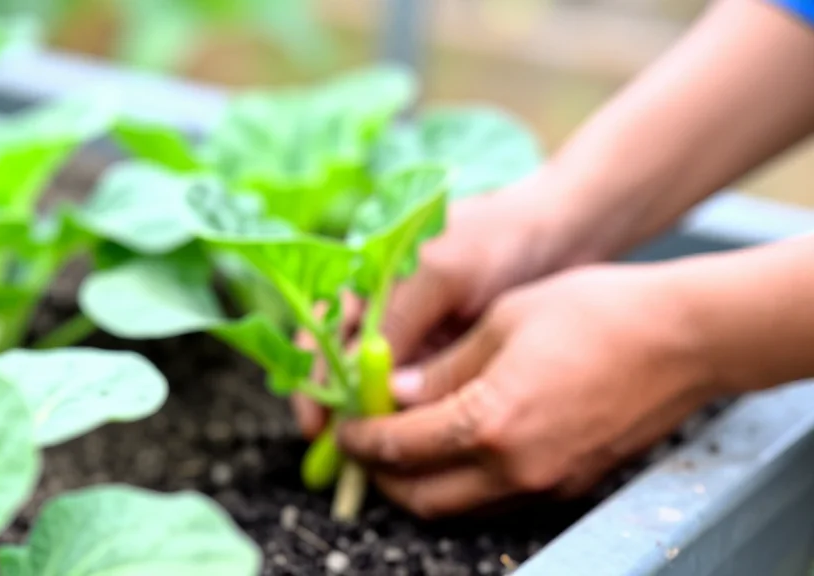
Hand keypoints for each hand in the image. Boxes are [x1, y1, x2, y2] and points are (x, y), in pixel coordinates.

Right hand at [292, 173, 584, 438]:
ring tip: (379, 459)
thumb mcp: (442, 272)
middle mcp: (386, 312)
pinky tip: (421, 443)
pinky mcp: (452, 359)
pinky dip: (417, 420)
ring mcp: (419, 338)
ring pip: (382, 390)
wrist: (564, 233)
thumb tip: (358, 378)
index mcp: (368, 280)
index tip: (317, 425)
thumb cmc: (497, 236)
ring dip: (378, 422)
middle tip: (346, 456)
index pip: (322, 334)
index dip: (314, 380)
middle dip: (342, 414)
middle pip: (345, 370)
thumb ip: (399, 319)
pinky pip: (424, 396)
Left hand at [335, 263, 719, 518]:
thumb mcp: (504, 320)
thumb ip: (444, 367)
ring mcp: (546, 483)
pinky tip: (457, 451)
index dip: (361, 438)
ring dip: (420, 486)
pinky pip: (497, 501)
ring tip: (403, 450)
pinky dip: (463, 486)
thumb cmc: (597, 312)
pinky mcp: (571, 486)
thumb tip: (396, 391)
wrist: (687, 338)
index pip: (401, 445)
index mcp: (490, 420)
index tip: (342, 428)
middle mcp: (516, 467)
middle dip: (382, 476)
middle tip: (364, 445)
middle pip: (422, 496)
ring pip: (458, 508)